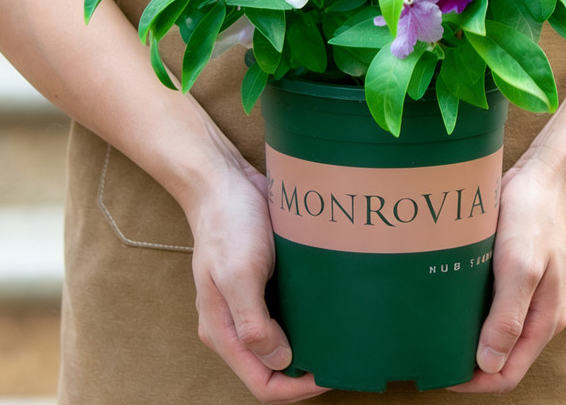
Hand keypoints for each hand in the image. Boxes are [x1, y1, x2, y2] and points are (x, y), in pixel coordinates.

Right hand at [186, 158, 328, 403]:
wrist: (223, 182)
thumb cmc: (229, 225)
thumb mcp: (239, 273)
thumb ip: (253, 322)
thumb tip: (280, 361)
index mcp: (223, 331)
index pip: (261, 383)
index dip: (296, 388)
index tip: (330, 372)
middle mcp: (235, 323)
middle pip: (273, 367)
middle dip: (306, 370)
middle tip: (342, 355)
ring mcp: (248, 303)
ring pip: (282, 341)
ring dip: (308, 343)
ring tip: (341, 335)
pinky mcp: (263, 282)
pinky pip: (286, 312)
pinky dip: (306, 317)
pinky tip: (329, 307)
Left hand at [449, 151, 565, 393]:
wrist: (547, 175)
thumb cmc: (535, 217)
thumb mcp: (520, 266)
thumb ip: (508, 317)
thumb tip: (489, 364)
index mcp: (543, 320)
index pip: (507, 373)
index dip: (474, 382)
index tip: (439, 372)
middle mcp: (537, 312)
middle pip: (500, 356)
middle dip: (467, 363)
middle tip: (428, 351)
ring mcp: (527, 292)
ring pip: (494, 329)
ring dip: (468, 336)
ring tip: (433, 329)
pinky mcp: (515, 271)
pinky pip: (492, 303)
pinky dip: (471, 309)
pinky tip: (447, 299)